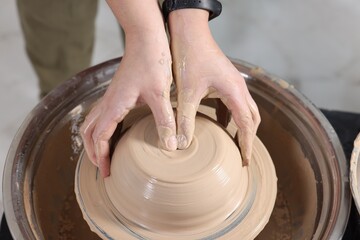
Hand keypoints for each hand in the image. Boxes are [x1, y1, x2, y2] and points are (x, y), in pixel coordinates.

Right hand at [80, 35, 176, 177]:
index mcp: (114, 106)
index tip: (107, 173)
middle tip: (103, 167)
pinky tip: (116, 131)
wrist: (146, 38)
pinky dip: (102, 128)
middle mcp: (108, 102)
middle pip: (88, 132)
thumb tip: (170, 146)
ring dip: (95, 140)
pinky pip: (102, 114)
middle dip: (93, 152)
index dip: (101, 157)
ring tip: (105, 154)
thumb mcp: (160, 94)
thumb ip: (164, 121)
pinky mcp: (118, 92)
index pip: (99, 137)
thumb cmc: (151, 62)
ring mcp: (111, 97)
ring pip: (92, 122)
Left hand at [169, 9, 259, 164]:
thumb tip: (182, 144)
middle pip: (252, 117)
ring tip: (234, 144)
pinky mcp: (224, 81)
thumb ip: (184, 119)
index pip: (247, 124)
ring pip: (244, 110)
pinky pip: (232, 103)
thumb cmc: (190, 57)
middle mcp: (239, 87)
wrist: (189, 32)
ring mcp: (233, 83)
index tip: (245, 160)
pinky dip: (229, 116)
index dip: (246, 144)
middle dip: (248, 137)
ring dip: (240, 127)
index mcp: (235, 91)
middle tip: (242, 155)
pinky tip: (219, 124)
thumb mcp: (186, 92)